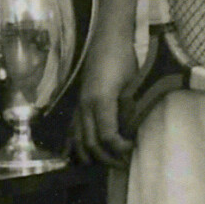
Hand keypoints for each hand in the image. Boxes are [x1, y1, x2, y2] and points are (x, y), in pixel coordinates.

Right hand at [70, 43, 139, 168]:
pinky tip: (77, 156)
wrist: (108, 39)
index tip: (132, 147)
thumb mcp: (131, 83)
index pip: (107, 136)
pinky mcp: (78, 103)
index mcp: (101, 100)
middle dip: (107, 158)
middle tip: (123, 164)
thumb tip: (130, 132)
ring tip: (104, 164)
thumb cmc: (123, 59)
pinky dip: (74, 146)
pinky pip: (72, 130)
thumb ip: (129, 109)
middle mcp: (85, 106)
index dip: (120, 147)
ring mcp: (79, 104)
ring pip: (78, 139)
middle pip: (91, 143)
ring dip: (90, 156)